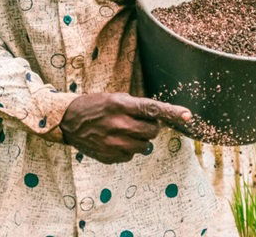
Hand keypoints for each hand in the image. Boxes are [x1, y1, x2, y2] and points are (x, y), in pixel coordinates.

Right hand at [59, 93, 190, 163]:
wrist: (68, 121)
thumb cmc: (95, 106)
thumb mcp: (115, 99)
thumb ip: (136, 108)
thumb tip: (158, 119)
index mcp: (121, 105)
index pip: (152, 109)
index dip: (172, 112)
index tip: (188, 115)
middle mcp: (119, 124)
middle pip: (152, 131)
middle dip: (151, 128)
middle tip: (139, 123)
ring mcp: (113, 143)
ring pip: (144, 147)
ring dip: (140, 140)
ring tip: (125, 133)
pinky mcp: (109, 156)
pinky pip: (130, 156)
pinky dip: (127, 150)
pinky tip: (114, 141)